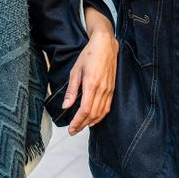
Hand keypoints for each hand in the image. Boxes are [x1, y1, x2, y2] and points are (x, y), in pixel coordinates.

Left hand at [65, 7, 117, 135]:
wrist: (106, 45)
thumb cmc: (89, 55)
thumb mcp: (76, 70)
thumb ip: (71, 90)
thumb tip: (66, 106)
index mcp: (91, 85)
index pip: (85, 110)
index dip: (78, 122)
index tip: (71, 129)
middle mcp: (102, 89)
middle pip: (93, 114)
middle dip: (82, 125)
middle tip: (73, 131)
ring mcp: (109, 90)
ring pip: (101, 112)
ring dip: (91, 122)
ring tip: (81, 127)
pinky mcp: (112, 89)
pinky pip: (107, 107)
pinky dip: (100, 116)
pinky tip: (93, 119)